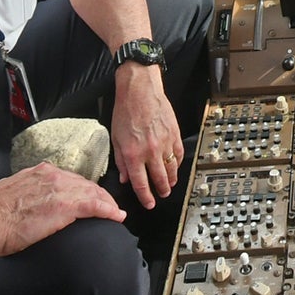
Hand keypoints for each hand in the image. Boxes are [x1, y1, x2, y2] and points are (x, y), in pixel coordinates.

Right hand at [0, 162, 123, 255]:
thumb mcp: (10, 190)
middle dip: (99, 194)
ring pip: (94, 193)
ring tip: (115, 212)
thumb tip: (25, 197)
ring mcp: (61, 190)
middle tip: (108, 206)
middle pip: (85, 184)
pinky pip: (95, 206)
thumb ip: (24, 189)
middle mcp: (53, 176)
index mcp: (40, 173)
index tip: (88, 196)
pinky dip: (109, 210)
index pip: (70, 178)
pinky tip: (117, 216)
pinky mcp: (66, 206)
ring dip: (107, 203)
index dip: (82, 188)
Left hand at [112, 62, 183, 209]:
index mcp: (133, 155)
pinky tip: (175, 167)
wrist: (140, 90)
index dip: (146, 197)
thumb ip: (121, 161)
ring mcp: (165, 144)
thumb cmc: (126, 111)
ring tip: (170, 185)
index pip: (141, 184)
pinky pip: (179, 155)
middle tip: (161, 196)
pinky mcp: (174, 135)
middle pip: (159, 180)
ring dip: (171, 180)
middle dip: (161, 191)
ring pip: (172, 169)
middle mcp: (150, 152)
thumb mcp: (116, 138)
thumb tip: (125, 178)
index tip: (149, 204)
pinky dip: (178, 163)